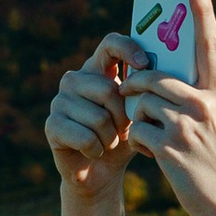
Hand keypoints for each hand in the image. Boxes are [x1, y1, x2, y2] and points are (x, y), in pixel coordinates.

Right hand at [45, 33, 138, 200]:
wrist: (102, 171)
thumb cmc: (124, 137)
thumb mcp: (139, 112)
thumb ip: (146, 91)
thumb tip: (163, 73)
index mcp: (97, 69)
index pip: (110, 44)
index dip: (127, 49)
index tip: (144, 64)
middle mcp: (74, 79)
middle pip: (107, 89)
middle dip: (123, 117)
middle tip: (123, 130)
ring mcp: (59, 101)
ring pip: (97, 118)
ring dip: (111, 138)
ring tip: (108, 142)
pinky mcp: (52, 125)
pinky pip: (85, 137)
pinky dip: (97, 150)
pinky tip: (94, 152)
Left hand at [124, 0, 215, 215]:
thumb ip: (208, 102)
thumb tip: (182, 84)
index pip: (209, 45)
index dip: (202, 12)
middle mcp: (205, 104)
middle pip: (155, 77)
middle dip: (136, 85)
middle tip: (132, 94)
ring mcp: (187, 126)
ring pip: (143, 103)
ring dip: (138, 118)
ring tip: (151, 134)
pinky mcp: (170, 148)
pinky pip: (139, 130)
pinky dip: (139, 141)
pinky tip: (151, 153)